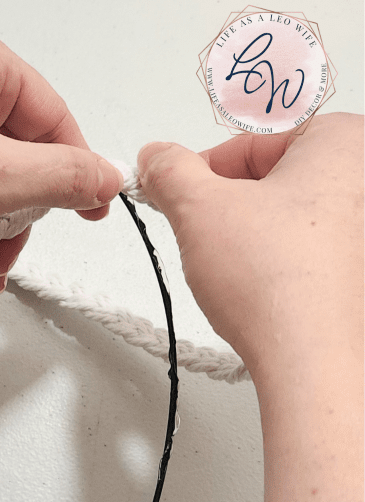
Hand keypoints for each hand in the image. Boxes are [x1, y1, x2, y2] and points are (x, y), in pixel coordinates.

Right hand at [138, 113, 363, 501]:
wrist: (312, 359)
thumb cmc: (278, 282)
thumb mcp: (197, 208)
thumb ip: (169, 171)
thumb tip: (158, 159)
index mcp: (344, 143)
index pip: (254, 142)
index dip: (204, 171)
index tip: (179, 195)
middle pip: (277, 178)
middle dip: (232, 206)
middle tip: (205, 234)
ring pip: (294, 219)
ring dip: (255, 238)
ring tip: (236, 270)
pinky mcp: (358, 277)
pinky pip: (314, 256)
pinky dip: (283, 267)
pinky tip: (263, 292)